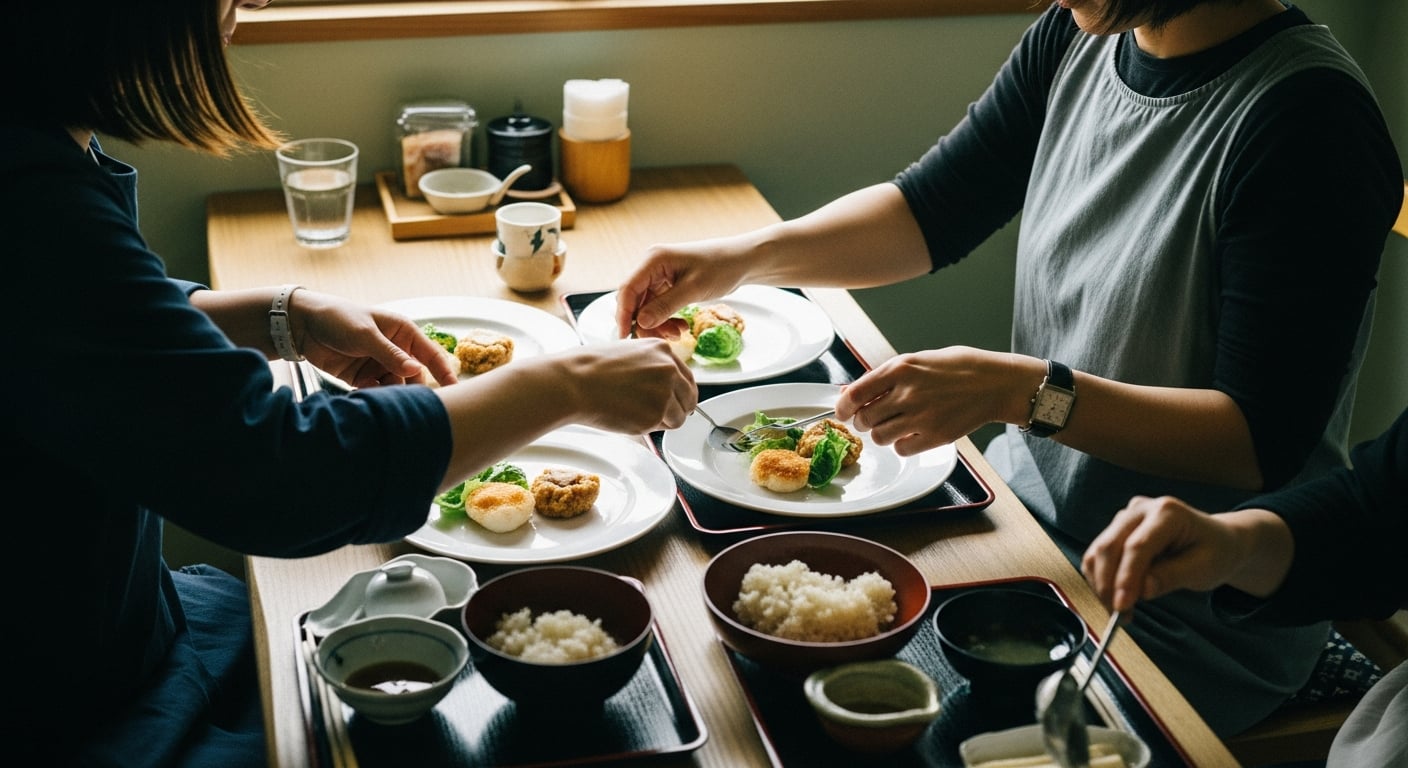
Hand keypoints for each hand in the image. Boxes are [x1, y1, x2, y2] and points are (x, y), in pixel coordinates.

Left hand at [293, 291, 458, 387]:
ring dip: (392, 393)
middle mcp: (395, 349)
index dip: (444, 371)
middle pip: (415, 375)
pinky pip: (377, 391)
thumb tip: (417, 370)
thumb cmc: (338, 318)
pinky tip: (367, 395)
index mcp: (403, 332)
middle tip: (411, 402)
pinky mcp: (362, 377)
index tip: (455, 388)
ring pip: (396, 386)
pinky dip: (375, 396)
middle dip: (413, 388)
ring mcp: (379, 364)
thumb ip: (390, 355)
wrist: (301, 325)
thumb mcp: (366, 334)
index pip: (430, 354)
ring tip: (383, 397)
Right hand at [556, 338, 697, 433]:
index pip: (686, 377)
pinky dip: (647, 427)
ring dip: (662, 421)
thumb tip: (661, 385)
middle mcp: (669, 370)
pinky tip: (627, 416)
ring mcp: (664, 392)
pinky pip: (660, 428)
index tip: (678, 401)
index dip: (681, 393)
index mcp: (663, 350)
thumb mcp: (628, 352)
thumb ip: (650, 366)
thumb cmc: (590, 368)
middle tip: (661, 415)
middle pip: (689, 399)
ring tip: (635, 413)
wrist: (573, 382)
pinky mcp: (655, 415)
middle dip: (677, 409)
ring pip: (678, 418)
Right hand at [613, 240, 749, 337]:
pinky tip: (680, 327)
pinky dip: (666, 319)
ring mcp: (659, 275)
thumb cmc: (721, 268)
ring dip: (658, 323)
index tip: (626, 337)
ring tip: (678, 334)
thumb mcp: (693, 289)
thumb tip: (641, 322)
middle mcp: (652, 265)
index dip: (624, 314)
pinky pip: (658, 305)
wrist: (742, 261)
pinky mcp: (668, 283)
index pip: (628, 289)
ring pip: (647, 305)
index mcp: (654, 259)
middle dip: (645, 322)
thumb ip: (666, 306)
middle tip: (663, 339)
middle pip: (635, 299)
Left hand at [835, 346, 1024, 455]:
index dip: (842, 407)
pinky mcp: (935, 436)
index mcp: (900, 368)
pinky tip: (912, 432)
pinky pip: (901, 449)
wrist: (995, 383)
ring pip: (879, 437)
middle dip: (863, 422)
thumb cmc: (956, 368)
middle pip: (864, 420)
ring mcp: (922, 416)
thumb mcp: (916, 361)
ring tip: (896, 424)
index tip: (843, 412)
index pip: (854, 394)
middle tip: (873, 418)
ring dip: (881, 434)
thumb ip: (882, 378)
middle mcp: (908, 392)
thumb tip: (848, 393)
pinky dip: (901, 444)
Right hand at [1080, 495, 1287, 612]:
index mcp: (1167, 512)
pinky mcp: (1116, 530)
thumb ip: (1173, 576)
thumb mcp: (1204, 568)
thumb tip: (1143, 590)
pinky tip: (1117, 598)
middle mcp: (1140, 509)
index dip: (1126, 577)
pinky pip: (1099, 556)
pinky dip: (1102, 580)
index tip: (1122, 606)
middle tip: (1118, 614)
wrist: (1217, 541)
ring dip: (1102, 585)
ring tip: (1120, 611)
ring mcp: (1125, 518)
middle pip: (1109, 546)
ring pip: (1098, 552)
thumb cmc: (1215, 551)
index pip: (1137, 546)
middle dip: (1108, 584)